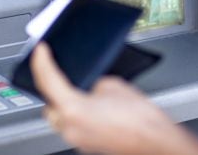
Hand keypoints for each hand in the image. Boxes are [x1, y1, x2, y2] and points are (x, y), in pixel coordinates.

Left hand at [30, 43, 197, 154]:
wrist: (157, 143)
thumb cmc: (141, 120)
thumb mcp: (113, 86)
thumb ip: (93, 82)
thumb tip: (89, 86)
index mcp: (73, 109)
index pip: (47, 79)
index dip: (41, 60)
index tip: (40, 50)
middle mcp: (70, 128)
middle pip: (48, 102)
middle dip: (49, 85)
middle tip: (53, 67)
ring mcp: (78, 140)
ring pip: (59, 117)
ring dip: (62, 101)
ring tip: (72, 85)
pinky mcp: (88, 145)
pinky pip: (73, 126)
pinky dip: (75, 113)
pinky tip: (88, 104)